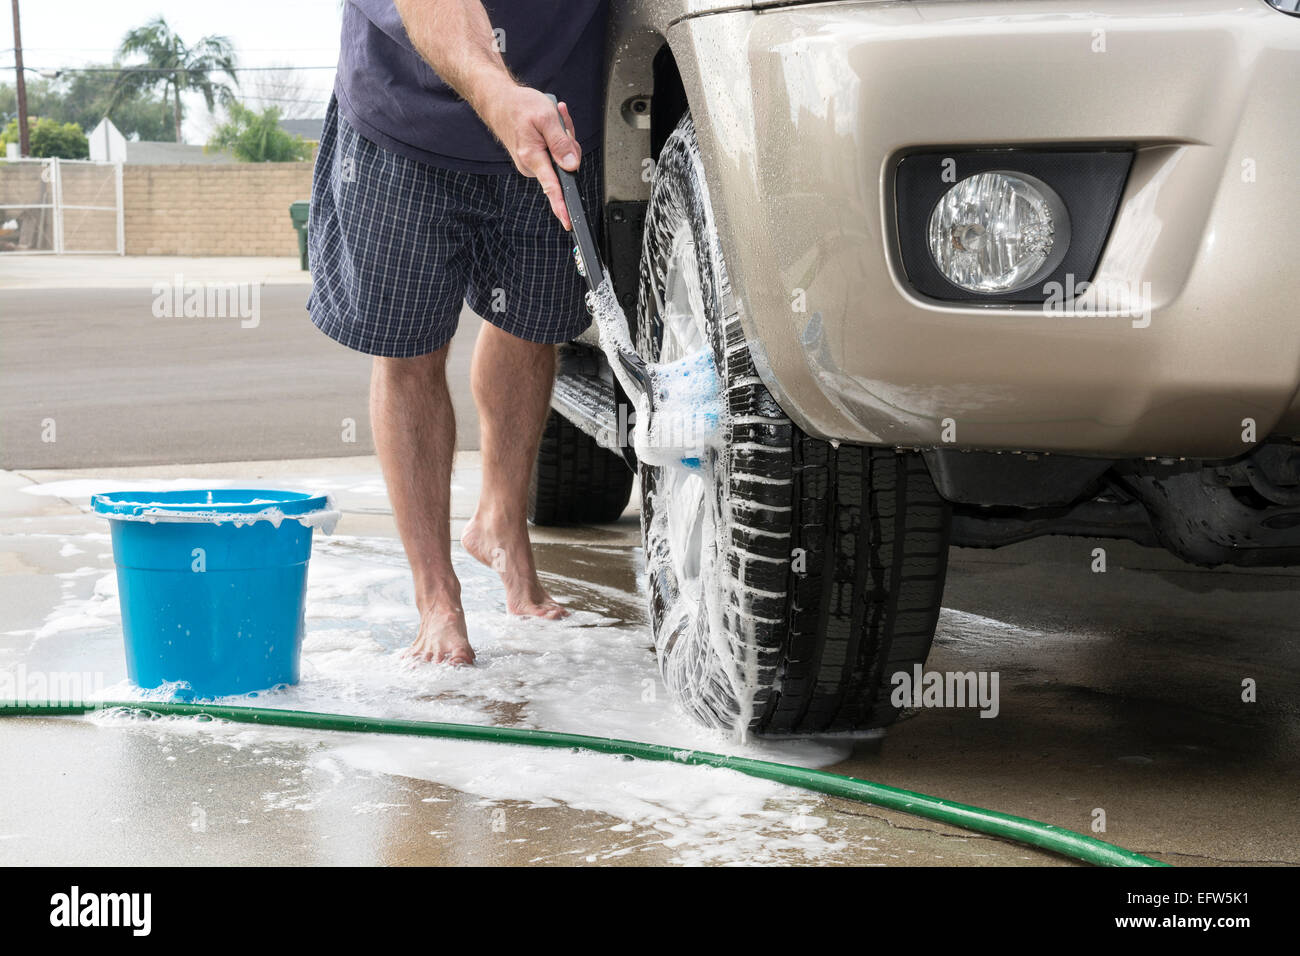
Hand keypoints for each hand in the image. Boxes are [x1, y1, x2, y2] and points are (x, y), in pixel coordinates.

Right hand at [480, 83, 580, 228]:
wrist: (497, 100)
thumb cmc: (519, 106)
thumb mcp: (546, 117)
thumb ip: (561, 143)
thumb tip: (572, 165)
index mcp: (532, 157)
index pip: (551, 187)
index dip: (561, 206)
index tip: (567, 221)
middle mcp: (530, 165)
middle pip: (565, 166)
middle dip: (569, 144)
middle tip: (560, 123)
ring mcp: (531, 164)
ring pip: (561, 158)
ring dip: (562, 138)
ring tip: (552, 120)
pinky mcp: (532, 159)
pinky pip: (554, 154)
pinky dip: (556, 139)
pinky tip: (550, 125)